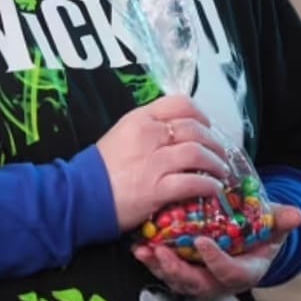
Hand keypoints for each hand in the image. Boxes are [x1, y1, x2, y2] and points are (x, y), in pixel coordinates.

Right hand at [97, 95, 230, 231]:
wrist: (79, 196)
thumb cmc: (99, 169)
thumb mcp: (121, 135)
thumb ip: (147, 130)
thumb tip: (173, 132)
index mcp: (140, 118)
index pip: (180, 104)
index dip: (201, 115)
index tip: (207, 126)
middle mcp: (149, 135)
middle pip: (195, 129)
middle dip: (214, 142)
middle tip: (220, 153)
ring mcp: (154, 162)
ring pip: (198, 154)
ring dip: (216, 164)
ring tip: (221, 172)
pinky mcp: (157, 189)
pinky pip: (193, 182)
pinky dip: (209, 185)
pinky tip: (213, 189)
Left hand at [132, 203, 300, 297]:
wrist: (246, 239)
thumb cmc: (260, 233)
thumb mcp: (272, 225)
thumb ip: (280, 220)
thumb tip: (297, 215)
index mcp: (244, 273)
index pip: (229, 273)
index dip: (216, 260)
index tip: (202, 242)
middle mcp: (219, 281)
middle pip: (196, 283)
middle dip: (177, 270)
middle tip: (163, 252)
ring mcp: (199, 277)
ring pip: (176, 279)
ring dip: (159, 266)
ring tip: (146, 249)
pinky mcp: (182, 269)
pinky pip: (165, 269)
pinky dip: (151, 259)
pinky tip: (139, 245)